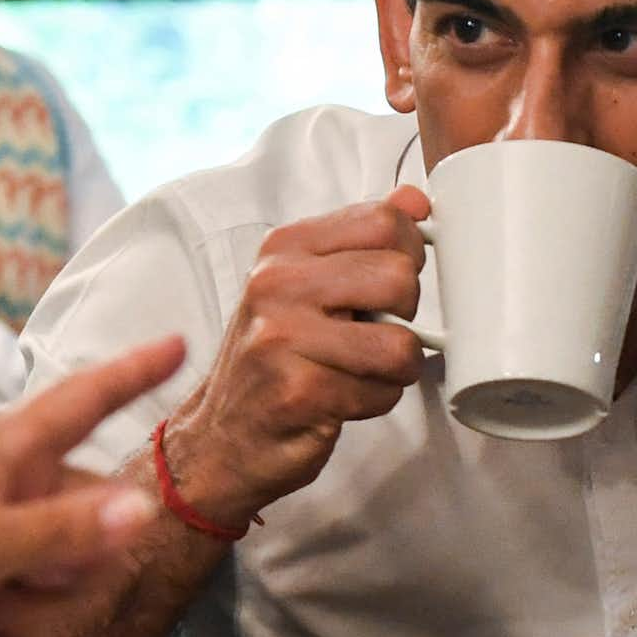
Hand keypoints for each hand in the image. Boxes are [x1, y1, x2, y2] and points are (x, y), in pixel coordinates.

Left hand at [0, 336, 187, 636]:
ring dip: (36, 616)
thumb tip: (143, 510)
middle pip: (93, 522)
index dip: (132, 374)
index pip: (83, 402)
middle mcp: (4, 491)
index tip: (179, 342)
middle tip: (27, 586)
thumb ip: (64, 531)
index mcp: (1, 451)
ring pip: (68, 582)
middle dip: (75, 569)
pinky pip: (33, 621)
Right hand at [163, 187, 431, 527]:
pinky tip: (340, 400)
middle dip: (405, 317)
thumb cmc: (274, 360)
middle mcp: (277, 284)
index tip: (387, 286)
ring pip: (400, 344)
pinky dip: (374, 401)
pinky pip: (382, 392)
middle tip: (372, 334)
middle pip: (400, 277)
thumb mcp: (308, 284)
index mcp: (285, 249)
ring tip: (358, 372)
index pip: (385, 221)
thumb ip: (361, 239)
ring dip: (393, 369)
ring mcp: (283, 339)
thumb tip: (414, 200)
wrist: (222, 436)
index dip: (408, 257)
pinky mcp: (298, 392)